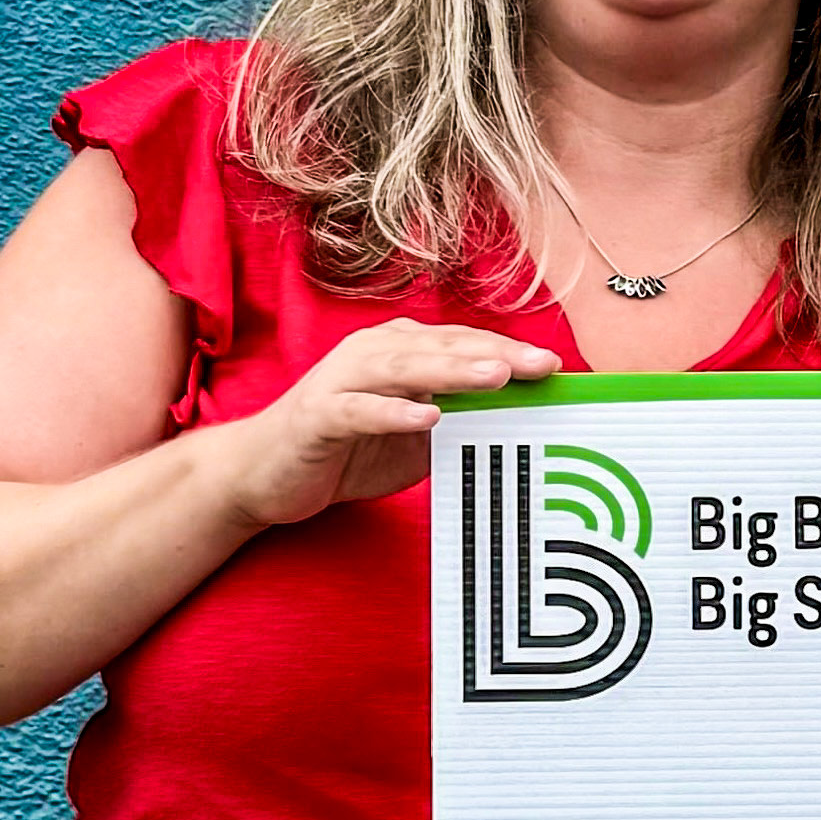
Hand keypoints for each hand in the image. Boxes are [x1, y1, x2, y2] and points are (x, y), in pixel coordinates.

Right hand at [230, 320, 559, 526]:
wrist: (262, 474)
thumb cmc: (344, 451)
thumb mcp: (415, 439)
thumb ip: (461, 425)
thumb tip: (523, 426)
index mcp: (401, 351)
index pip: (465, 346)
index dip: (511, 353)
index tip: (558, 368)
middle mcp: (374, 354)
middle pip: (444, 348)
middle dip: (496, 355)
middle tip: (544, 366)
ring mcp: (343, 380)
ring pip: (406, 367)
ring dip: (453, 370)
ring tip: (496, 377)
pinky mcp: (318, 414)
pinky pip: (360, 409)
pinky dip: (393, 411)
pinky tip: (426, 416)